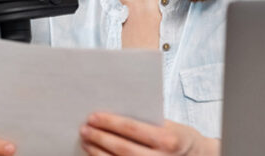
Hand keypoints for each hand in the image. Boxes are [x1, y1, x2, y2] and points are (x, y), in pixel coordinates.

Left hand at [80, 112, 219, 155]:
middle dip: (100, 138)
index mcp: (168, 139)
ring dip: (98, 153)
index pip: (132, 128)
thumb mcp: (169, 124)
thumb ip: (145, 121)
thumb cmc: (179, 137)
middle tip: (85, 129)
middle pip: (122, 149)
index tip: (93, 117)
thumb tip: (113, 112)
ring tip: (87, 142)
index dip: (110, 123)